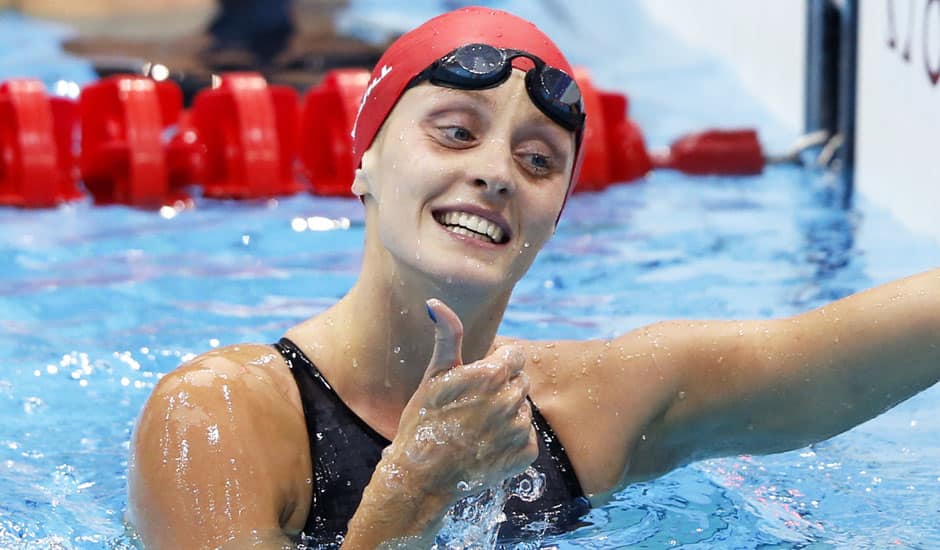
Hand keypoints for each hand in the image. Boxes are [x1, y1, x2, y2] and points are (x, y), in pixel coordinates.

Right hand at [382, 298, 537, 500]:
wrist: (421, 478)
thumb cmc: (423, 422)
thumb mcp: (433, 376)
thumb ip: (447, 337)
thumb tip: (435, 303)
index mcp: (490, 376)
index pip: (516, 356)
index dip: (498, 364)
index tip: (480, 377)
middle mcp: (509, 401)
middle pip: (520, 382)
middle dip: (502, 389)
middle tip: (473, 405)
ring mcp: (518, 430)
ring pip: (524, 409)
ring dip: (506, 415)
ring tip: (477, 427)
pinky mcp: (525, 454)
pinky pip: (527, 437)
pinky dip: (511, 441)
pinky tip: (486, 445)